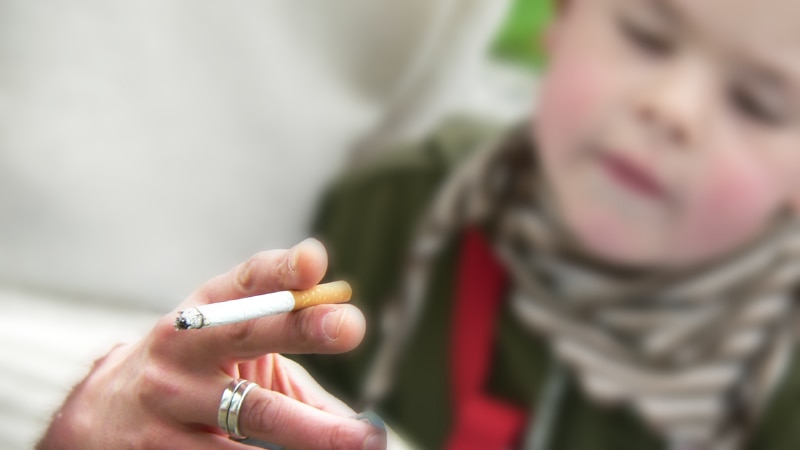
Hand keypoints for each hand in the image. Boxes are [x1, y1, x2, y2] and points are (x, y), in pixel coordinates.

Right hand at [37, 238, 383, 449]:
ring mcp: (168, 399)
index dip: (281, 270)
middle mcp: (183, 345)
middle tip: (350, 326)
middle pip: (247, 332)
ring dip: (311, 430)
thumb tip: (362, 393)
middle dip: (300, 327)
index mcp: (208, 308)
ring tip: (361, 441)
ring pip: (251, 413)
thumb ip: (293, 350)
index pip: (248, 280)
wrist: (105, 414)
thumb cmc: (196, 372)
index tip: (314, 261)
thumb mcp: (231, 344)